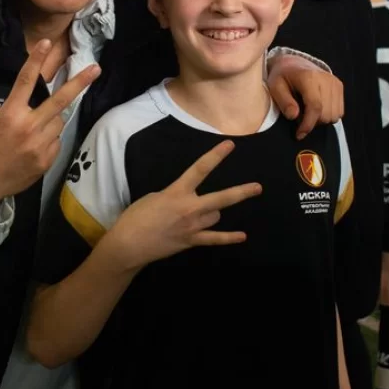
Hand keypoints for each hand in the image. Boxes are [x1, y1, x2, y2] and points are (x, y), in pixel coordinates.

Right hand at [0, 40, 101, 211]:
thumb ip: (10, 107)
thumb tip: (29, 100)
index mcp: (10, 114)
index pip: (25, 81)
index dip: (36, 60)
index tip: (46, 42)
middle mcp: (27, 127)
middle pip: (60, 100)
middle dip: (80, 83)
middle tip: (96, 68)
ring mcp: (40, 144)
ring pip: (58, 122)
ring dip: (51, 121)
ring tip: (32, 133)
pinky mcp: (47, 159)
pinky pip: (56, 140)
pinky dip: (49, 140)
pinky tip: (33, 148)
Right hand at [101, 140, 261, 270]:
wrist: (129, 244)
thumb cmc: (136, 217)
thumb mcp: (153, 197)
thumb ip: (174, 196)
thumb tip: (187, 201)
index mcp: (177, 192)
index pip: (200, 169)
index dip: (216, 156)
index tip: (230, 145)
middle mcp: (190, 208)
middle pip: (222, 199)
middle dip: (241, 192)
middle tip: (258, 187)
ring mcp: (193, 226)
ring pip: (215, 215)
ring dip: (212, 212)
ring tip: (200, 213)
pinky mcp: (191, 241)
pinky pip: (214, 239)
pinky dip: (228, 238)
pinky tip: (242, 237)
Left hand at [268, 53, 344, 139]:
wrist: (293, 63)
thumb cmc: (282, 76)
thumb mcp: (275, 87)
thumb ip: (284, 101)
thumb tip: (294, 116)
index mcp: (309, 77)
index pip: (315, 107)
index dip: (308, 125)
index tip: (299, 134)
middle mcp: (326, 79)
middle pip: (326, 114)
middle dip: (312, 122)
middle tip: (299, 116)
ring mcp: (334, 82)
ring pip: (334, 115)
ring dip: (320, 119)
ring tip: (306, 111)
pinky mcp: (339, 86)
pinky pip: (339, 111)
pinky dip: (327, 114)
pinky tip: (316, 108)